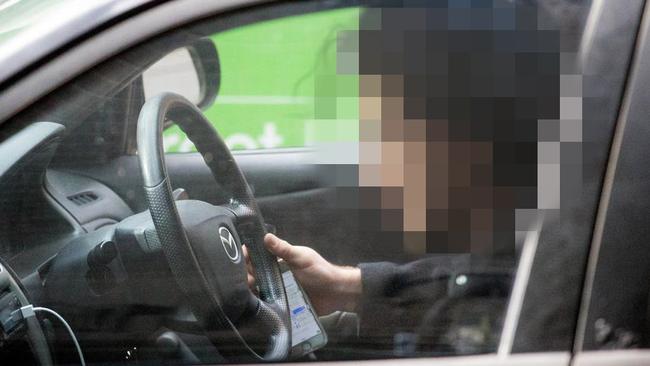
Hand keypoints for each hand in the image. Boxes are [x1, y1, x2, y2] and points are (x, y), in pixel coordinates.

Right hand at [244, 233, 360, 315]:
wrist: (335, 293)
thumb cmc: (320, 271)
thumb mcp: (301, 257)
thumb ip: (284, 249)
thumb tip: (266, 236)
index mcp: (280, 260)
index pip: (259, 256)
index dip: (248, 256)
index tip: (240, 258)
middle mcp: (277, 274)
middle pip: (255, 273)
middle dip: (246, 274)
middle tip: (243, 278)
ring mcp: (278, 289)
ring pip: (258, 288)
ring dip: (251, 289)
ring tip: (247, 291)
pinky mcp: (281, 303)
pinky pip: (266, 303)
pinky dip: (259, 302)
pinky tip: (253, 304)